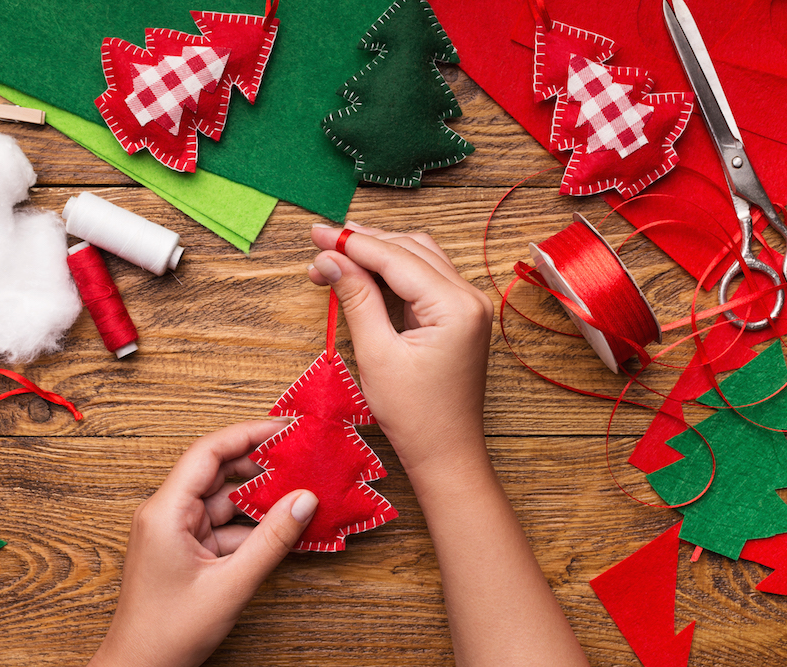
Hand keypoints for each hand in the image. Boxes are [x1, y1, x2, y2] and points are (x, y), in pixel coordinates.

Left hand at [89, 420, 317, 666]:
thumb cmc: (169, 633)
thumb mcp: (231, 584)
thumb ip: (272, 540)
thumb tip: (305, 500)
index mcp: (166, 511)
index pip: (210, 452)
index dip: (249, 433)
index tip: (285, 427)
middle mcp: (167, 513)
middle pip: (218, 471)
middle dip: (260, 463)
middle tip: (301, 456)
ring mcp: (176, 531)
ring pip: (224, 499)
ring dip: (260, 497)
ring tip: (300, 489)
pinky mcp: (186, 549)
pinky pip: (224, 525)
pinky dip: (252, 525)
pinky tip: (282, 526)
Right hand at [307, 222, 493, 477]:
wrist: (446, 454)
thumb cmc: (415, 416)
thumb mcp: (377, 354)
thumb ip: (356, 299)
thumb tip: (331, 259)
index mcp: (455, 306)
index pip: (397, 257)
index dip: (353, 243)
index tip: (317, 233)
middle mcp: (469, 297)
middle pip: (411, 248)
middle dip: (364, 244)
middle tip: (320, 246)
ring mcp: (468, 305)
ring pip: (419, 258)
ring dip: (378, 253)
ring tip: (336, 256)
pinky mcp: (459, 316)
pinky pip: (424, 279)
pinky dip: (393, 272)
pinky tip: (363, 273)